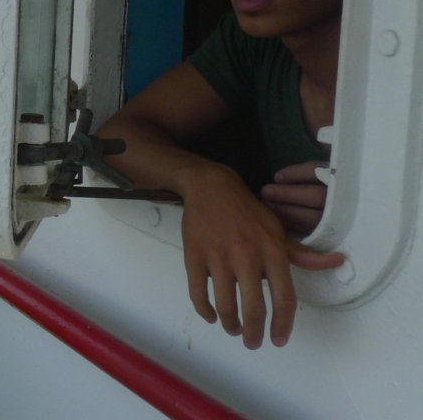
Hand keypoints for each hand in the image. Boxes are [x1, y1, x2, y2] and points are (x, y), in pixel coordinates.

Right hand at [178, 165, 343, 348]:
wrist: (210, 187)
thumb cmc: (248, 211)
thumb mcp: (278, 229)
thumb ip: (302, 253)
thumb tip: (336, 262)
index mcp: (272, 251)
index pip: (284, 298)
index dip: (283, 324)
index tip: (279, 340)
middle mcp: (246, 257)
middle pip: (253, 308)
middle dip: (254, 333)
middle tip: (253, 343)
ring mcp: (218, 258)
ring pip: (225, 304)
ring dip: (230, 324)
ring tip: (233, 329)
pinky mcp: (194, 257)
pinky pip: (199, 292)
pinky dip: (204, 310)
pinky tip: (210, 316)